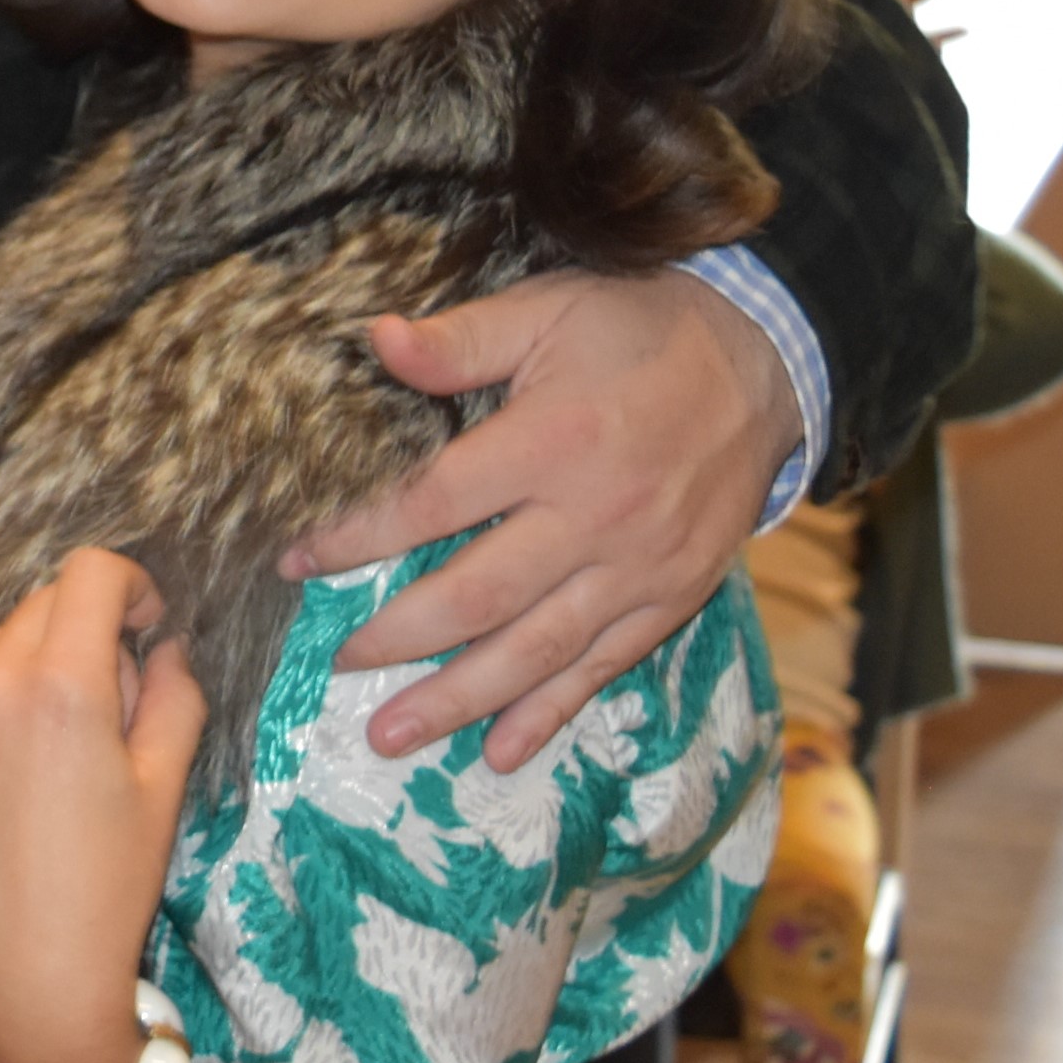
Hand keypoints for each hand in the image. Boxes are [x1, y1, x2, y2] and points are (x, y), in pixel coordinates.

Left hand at [0, 550, 205, 1062]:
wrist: (27, 980)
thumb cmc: (109, 888)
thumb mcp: (164, 787)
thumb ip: (172, 694)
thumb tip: (161, 644)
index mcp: (60, 684)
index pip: (89, 574)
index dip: (129, 587)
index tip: (145, 625)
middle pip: (41, 606)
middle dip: (86, 633)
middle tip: (113, 709)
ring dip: (32, 669)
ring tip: (59, 755)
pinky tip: (10, 778)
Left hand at [284, 269, 784, 770]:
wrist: (765, 363)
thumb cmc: (639, 331)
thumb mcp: (547, 310)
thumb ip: (460, 339)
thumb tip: (376, 336)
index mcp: (551, 443)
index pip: (429, 505)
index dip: (356, 538)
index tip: (297, 562)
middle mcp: (594, 517)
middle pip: (478, 596)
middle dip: (399, 638)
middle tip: (338, 666)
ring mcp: (638, 568)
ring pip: (536, 651)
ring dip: (460, 700)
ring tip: (392, 735)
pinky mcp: (672, 597)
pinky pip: (604, 667)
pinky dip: (551, 714)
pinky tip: (501, 752)